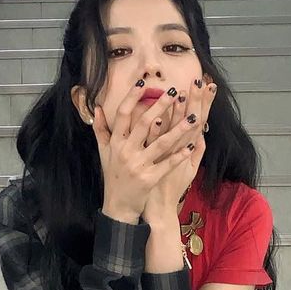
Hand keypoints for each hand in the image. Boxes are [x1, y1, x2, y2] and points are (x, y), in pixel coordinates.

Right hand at [90, 79, 199, 219]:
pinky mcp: (149, 179)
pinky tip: (191, 145)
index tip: (143, 83)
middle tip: (174, 91)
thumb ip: (100, 129)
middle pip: (144, 124)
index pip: (123, 114)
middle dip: (160, 106)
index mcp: (115, 143)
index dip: (132, 97)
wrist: (118, 206)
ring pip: (161, 143)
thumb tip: (97, 108)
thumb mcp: (103, 152)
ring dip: (178, 129)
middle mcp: (126, 152)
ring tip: (194, 116)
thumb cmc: (112, 176)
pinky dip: (180, 155)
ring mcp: (138, 166)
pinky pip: (167, 164)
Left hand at [143, 79, 215, 222]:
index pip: (199, 119)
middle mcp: (180, 151)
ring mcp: (167, 157)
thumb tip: (202, 133)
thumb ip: (197, 151)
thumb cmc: (173, 188)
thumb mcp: (190, 170)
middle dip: (195, 100)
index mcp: (188, 148)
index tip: (209, 84)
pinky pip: (155, 146)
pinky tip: (156, 119)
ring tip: (179, 94)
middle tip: (199, 81)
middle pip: (189, 121)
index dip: (204, 102)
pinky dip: (156, 133)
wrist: (159, 207)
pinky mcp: (154, 164)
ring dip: (176, 113)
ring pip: (173, 131)